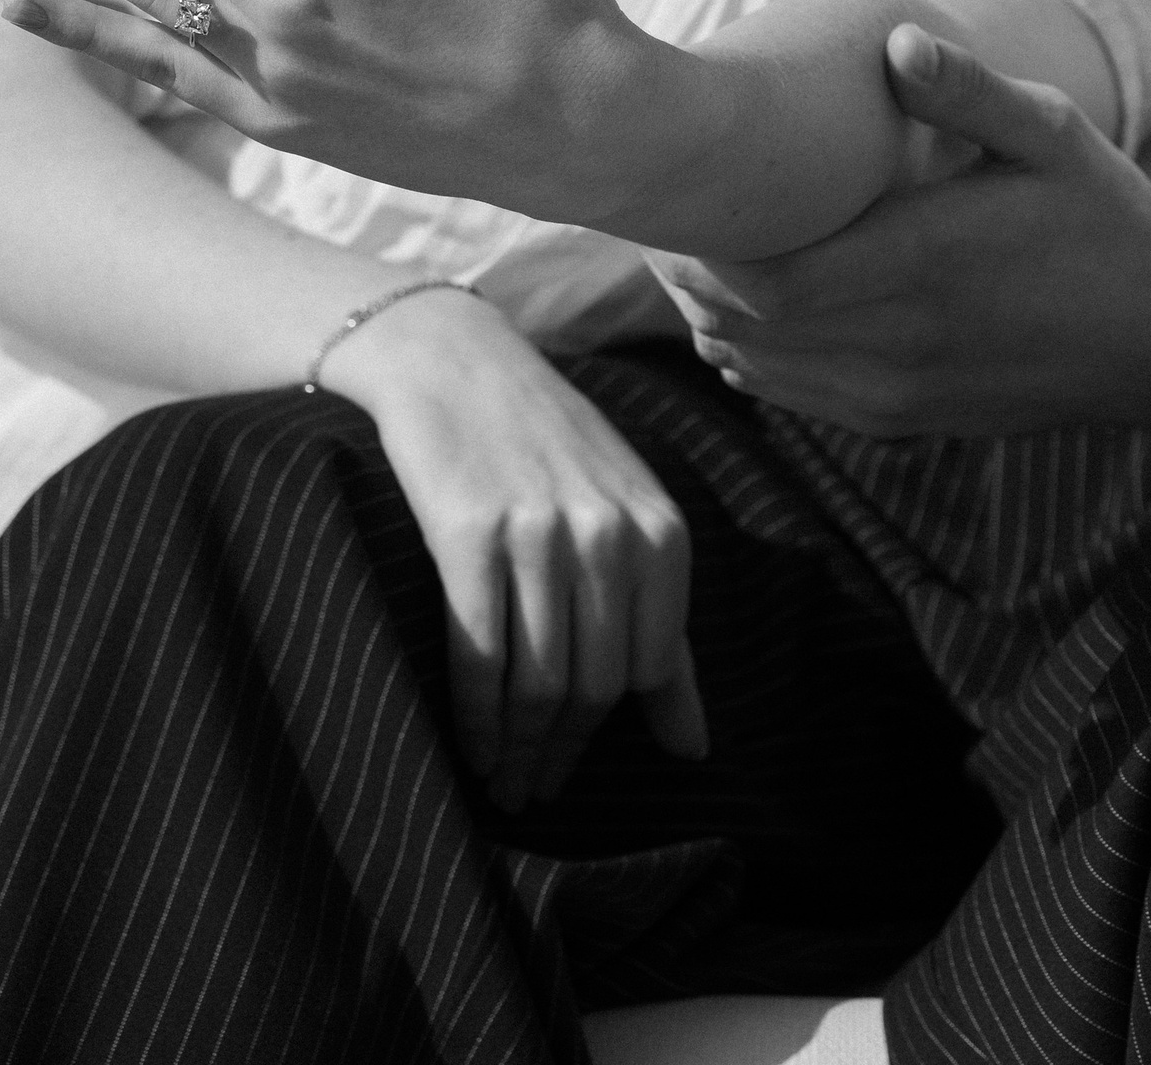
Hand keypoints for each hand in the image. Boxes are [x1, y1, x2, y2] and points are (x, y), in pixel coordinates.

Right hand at [333, 292, 706, 810]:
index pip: (645, 672)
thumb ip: (663, 628)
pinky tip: (470, 747)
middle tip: (530, 791)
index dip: (606, 735)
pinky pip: (479, 655)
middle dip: (560, 754)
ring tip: (501, 781)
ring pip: (538, 682)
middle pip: (591, 686)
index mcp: (660, 531)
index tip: (571, 772)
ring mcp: (539, 533)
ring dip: (517, 749)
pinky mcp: (469, 535)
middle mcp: (608, 534)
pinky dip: (475, 718)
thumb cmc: (546, 445)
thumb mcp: (626, 515)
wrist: (455, 360)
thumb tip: (694, 750)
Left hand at [653, 28, 1150, 438]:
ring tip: (689, 266)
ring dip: (716, 324)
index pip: (768, 277)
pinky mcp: (911, 420)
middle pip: (748, 328)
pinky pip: (804, 402)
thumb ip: (968, 92)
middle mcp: (904, 339)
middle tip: (659, 225)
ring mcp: (904, 391)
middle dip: (691, 280)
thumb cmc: (1104, 215)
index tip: (672, 198)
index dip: (701, 250)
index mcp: (925, 259)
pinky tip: (747, 322)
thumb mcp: (1054, 133)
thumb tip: (895, 46)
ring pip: (766, 372)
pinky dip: (759, 364)